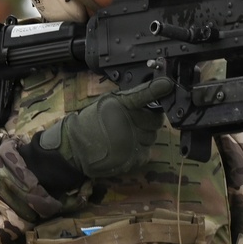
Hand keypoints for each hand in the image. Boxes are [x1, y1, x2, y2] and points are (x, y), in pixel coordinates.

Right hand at [37, 77, 173, 179]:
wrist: (75, 147)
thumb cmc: (92, 122)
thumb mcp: (108, 104)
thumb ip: (131, 99)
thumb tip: (154, 93)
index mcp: (120, 105)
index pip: (142, 95)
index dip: (156, 89)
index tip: (167, 84)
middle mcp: (127, 123)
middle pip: (156, 120)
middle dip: (149, 120)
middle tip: (134, 121)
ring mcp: (131, 142)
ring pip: (152, 137)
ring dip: (144, 136)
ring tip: (126, 135)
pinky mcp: (132, 159)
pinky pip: (147, 152)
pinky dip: (140, 150)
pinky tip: (125, 147)